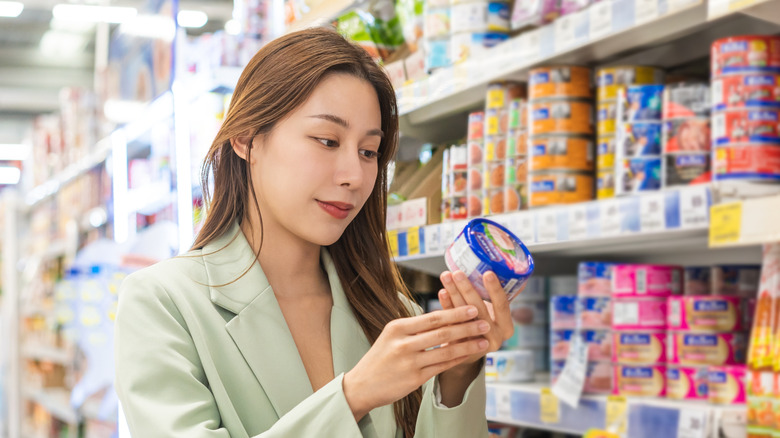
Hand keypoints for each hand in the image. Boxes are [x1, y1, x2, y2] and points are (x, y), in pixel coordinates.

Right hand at [342, 305, 489, 419]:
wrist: (362, 385)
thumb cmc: (380, 358)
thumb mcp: (391, 336)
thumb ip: (414, 328)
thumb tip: (443, 316)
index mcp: (397, 327)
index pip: (432, 317)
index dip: (455, 312)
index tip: (472, 307)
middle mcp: (403, 343)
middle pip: (441, 331)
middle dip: (466, 326)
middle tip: (484, 321)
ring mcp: (409, 362)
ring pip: (445, 350)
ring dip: (468, 344)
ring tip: (484, 340)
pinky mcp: (414, 379)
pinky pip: (442, 366)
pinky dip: (458, 360)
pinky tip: (469, 355)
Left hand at [438, 270, 516, 366]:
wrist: (470, 352)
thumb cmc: (483, 324)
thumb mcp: (494, 313)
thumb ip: (492, 297)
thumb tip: (489, 265)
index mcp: (506, 327)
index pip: (502, 306)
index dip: (495, 289)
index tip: (487, 272)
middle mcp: (494, 337)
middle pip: (479, 310)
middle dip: (467, 289)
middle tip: (458, 272)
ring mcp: (476, 344)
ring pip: (463, 315)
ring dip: (454, 293)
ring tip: (446, 277)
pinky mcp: (459, 347)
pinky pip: (451, 324)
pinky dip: (446, 306)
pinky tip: (442, 292)